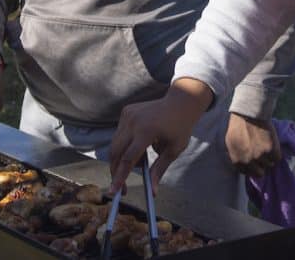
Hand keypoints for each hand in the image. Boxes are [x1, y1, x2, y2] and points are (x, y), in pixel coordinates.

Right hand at [109, 78, 212, 192]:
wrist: (179, 102)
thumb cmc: (180, 127)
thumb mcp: (174, 150)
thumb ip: (159, 170)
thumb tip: (152, 191)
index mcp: (146, 131)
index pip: (128, 159)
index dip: (120, 177)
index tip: (115, 191)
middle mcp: (133, 121)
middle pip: (116, 152)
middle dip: (116, 171)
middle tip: (122, 186)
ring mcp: (128, 114)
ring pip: (115, 143)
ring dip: (121, 158)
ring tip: (142, 161)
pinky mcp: (126, 111)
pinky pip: (119, 134)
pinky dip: (124, 145)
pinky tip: (140, 146)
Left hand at [225, 113, 281, 177]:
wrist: (249, 113)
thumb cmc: (238, 125)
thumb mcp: (231, 142)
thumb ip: (236, 155)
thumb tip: (242, 164)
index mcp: (237, 161)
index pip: (247, 173)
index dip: (252, 167)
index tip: (256, 162)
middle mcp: (248, 162)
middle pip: (260, 173)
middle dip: (261, 165)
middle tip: (263, 154)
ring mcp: (260, 157)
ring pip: (269, 164)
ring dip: (269, 157)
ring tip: (266, 145)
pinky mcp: (271, 151)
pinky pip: (277, 158)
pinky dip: (276, 152)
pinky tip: (271, 142)